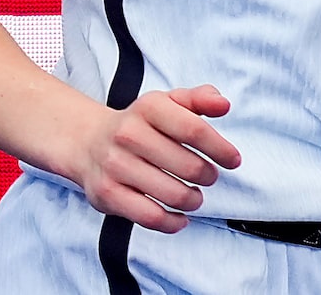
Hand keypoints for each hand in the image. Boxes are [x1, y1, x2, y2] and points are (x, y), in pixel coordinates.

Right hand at [72, 85, 241, 231]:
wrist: (87, 142)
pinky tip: (180, 216)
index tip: (232, 160)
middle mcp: (129, 134)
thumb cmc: (138, 125)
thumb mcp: (166, 103)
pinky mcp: (108, 194)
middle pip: (188, 166)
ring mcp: (116, 166)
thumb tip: (223, 104)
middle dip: (207, 176)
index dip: (220, 148)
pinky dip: (173, 222)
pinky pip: (151, 217)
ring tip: (194, 195)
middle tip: (208, 177)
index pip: (194, 129)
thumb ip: (199, 99)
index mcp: (148, 107)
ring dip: (193, 199)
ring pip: (173, 194)